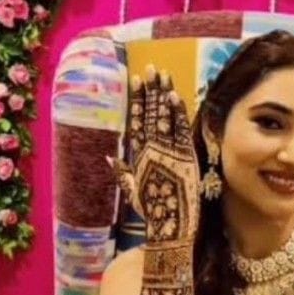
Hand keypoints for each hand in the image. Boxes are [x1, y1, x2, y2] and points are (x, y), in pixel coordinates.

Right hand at [108, 65, 199, 243]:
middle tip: (150, 68)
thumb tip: (109, 158)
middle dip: (150, 90)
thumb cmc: (152, 212)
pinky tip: (175, 95)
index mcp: (138, 157)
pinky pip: (181, 131)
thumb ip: (121, 173)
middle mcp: (151, 151)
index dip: (137, 100)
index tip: (135, 80)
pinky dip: (178, 113)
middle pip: (150, 115)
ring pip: (164, 118)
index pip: (136, 121)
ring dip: (163, 94)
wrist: (169, 226)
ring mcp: (168, 153)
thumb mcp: (133, 192)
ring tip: (163, 74)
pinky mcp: (185, 158)